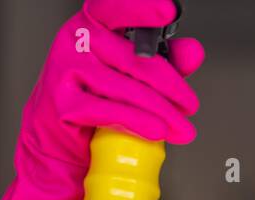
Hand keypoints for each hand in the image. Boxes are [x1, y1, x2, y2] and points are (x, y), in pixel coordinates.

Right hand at [22, 0, 204, 170]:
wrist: (61, 132)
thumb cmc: (98, 94)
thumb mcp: (135, 73)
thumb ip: (166, 60)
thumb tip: (193, 51)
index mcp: (96, 23)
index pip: (116, 8)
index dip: (141, 9)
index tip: (166, 10)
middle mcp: (78, 39)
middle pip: (136, 59)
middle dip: (171, 87)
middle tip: (189, 105)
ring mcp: (67, 68)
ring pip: (127, 88)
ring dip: (162, 112)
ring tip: (182, 128)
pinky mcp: (63, 101)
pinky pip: (109, 110)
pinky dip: (137, 122)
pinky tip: (157, 130)